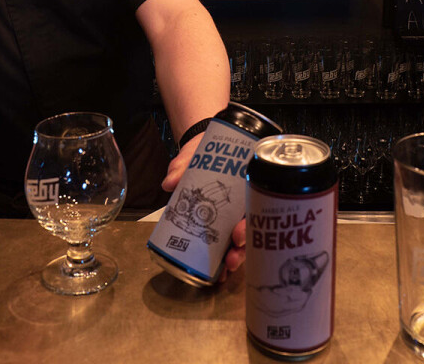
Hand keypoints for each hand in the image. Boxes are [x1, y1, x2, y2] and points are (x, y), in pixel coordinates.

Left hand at [160, 132, 246, 281]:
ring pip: (241, 241)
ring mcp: (232, 215)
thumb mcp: (195, 154)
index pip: (253, 208)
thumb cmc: (205, 151)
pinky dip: (222, 260)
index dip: (247, 226)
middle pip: (250, 229)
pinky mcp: (219, 223)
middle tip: (231, 258)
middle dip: (242, 248)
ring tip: (225, 270)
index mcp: (244, 185)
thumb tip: (170, 182)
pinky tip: (218, 275)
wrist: (200, 149)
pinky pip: (225, 244)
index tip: (237, 236)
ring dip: (235, 258)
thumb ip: (183, 165)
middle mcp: (243, 203)